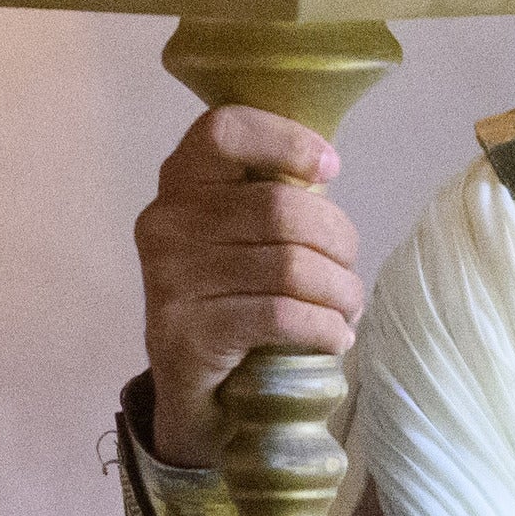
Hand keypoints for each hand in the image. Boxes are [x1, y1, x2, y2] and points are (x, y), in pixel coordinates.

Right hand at [134, 107, 361, 467]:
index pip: (224, 130)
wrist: (193, 385)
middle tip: (350, 269)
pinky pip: (279, 316)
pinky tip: (336, 335)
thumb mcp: (244, 231)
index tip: (330, 169)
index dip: (286, 141)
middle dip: (337, 239)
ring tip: (348, 307)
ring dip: (339, 291)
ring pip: (289, 266)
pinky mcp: (185, 334)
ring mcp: (168, 280)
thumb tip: (327, 166)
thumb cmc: (235, 292)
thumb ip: (273, 192)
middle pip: (278, 207)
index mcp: (179, 181)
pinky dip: (324, 327)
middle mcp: (164, 223)